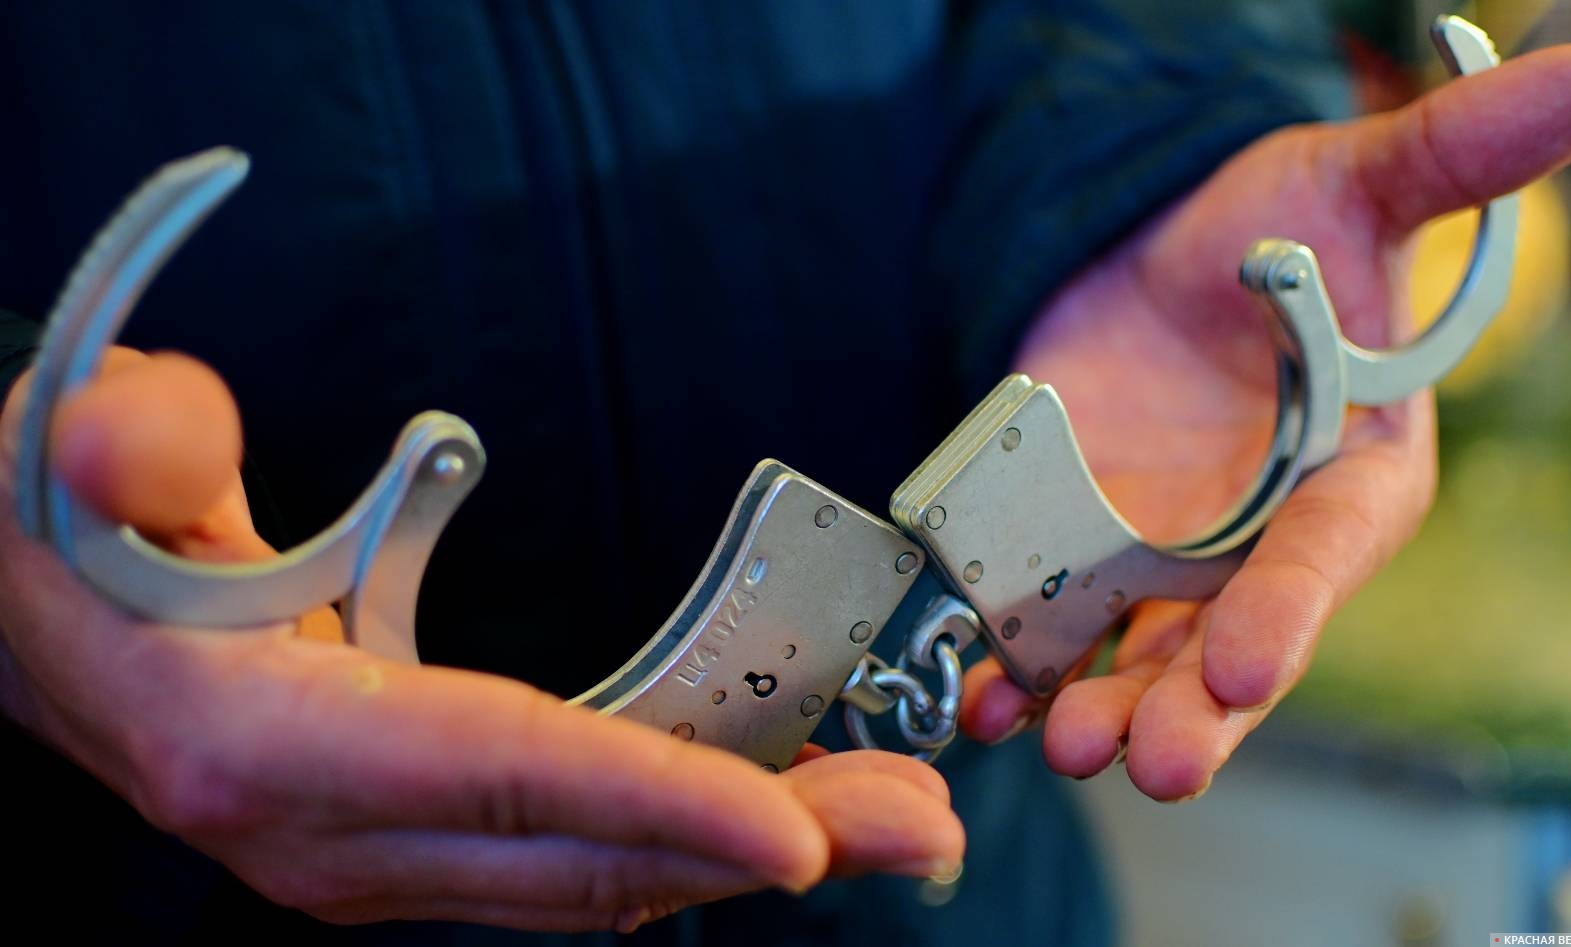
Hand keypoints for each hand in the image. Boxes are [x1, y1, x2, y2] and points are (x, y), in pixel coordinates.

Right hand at [0, 349, 963, 930]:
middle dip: (760, 842)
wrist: (44, 615)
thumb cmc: (87, 536)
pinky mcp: (402, 851)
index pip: (494, 773)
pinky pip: (562, 860)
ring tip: (890, 814)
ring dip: (741, 851)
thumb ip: (132, 444)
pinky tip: (769, 808)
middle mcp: (328, 838)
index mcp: (262, 741)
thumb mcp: (86, 456)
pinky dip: (674, 841)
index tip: (796, 836)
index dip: (648, 802)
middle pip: (580, 852)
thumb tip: (142, 446)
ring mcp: (370, 862)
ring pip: (587, 877)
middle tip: (921, 815)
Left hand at [959, 44, 1570, 799]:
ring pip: (1140, 657)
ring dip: (1101, 706)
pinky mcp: (1083, 553)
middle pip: (1231, 642)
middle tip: (1155, 761)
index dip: (1292, 610)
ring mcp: (1166, 560)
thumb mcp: (1357, 184)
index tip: (1243, 663)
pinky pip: (1051, 626)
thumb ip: (1456, 156)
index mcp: (1351, 478)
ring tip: (1059, 747)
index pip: (1326, 554)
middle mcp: (1261, 542)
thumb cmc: (1284, 228)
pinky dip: (1018, 668)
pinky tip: (988, 701)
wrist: (1165, 250)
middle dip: (1195, 708)